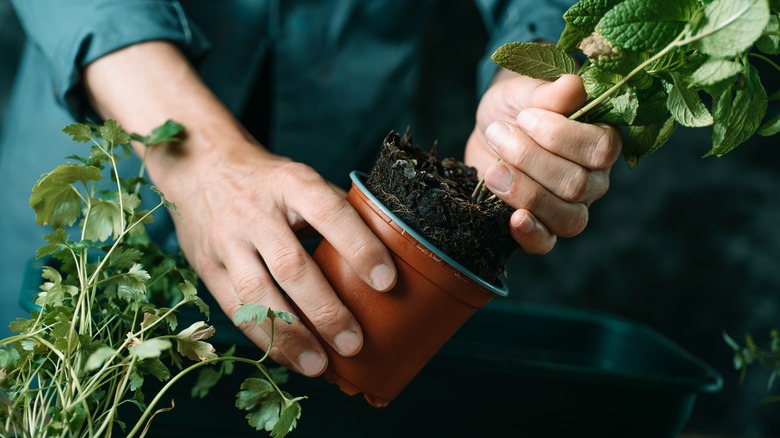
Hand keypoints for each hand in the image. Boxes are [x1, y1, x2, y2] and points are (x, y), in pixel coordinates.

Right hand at [83, 41, 396, 376]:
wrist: (200, 165)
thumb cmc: (268, 181)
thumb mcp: (301, 178)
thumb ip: (336, 211)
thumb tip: (386, 253)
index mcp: (290, 183)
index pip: (329, 212)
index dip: (360, 247)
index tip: (387, 282)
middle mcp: (255, 211)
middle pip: (291, 266)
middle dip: (325, 310)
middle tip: (355, 343)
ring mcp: (226, 240)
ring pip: (258, 295)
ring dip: (291, 336)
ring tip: (320, 366)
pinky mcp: (206, 266)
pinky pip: (235, 309)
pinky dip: (264, 338)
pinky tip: (289, 358)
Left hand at [465, 70, 621, 253]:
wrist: (492, 129)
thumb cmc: (517, 106)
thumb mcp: (524, 91)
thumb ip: (547, 92)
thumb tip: (572, 86)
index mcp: (602, 142)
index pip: (600, 149)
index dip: (559, 135)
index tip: (524, 117)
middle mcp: (595, 179)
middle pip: (578, 185)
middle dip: (530, 159)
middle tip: (499, 134)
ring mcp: (571, 208)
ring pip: (568, 218)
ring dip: (526, 193)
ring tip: (494, 170)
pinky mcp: (542, 227)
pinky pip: (546, 243)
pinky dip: (530, 234)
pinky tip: (513, 219)